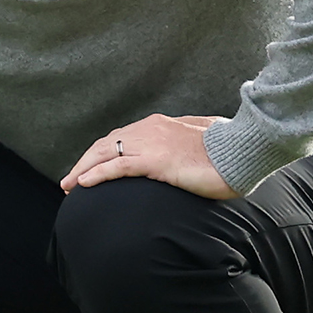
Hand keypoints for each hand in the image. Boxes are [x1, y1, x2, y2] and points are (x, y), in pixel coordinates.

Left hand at [60, 115, 236, 198]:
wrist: (244, 151)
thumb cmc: (228, 152)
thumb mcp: (201, 146)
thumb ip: (186, 147)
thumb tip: (185, 156)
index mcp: (160, 125)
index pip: (120, 138)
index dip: (102, 154)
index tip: (90, 168)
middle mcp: (150, 129)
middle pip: (106, 144)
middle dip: (85, 162)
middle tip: (70, 181)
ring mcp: (152, 144)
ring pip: (105, 154)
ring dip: (83, 170)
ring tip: (69, 186)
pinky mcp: (156, 161)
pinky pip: (118, 166)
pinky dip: (97, 174)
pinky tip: (83, 184)